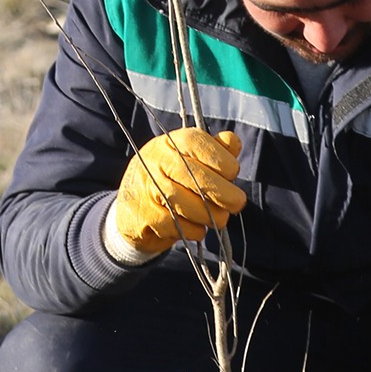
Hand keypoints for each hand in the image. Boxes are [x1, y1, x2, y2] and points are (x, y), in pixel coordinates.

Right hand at [109, 127, 245, 257]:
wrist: (133, 207)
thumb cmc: (173, 179)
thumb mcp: (192, 158)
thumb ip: (216, 148)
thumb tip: (233, 142)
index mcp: (170, 142)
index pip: (195, 142)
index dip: (219, 158)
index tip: (232, 172)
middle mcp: (154, 161)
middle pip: (191, 174)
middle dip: (221, 191)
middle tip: (237, 203)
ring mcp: (145, 188)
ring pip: (181, 201)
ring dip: (208, 214)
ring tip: (220, 219)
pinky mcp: (142, 215)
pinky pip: (172, 224)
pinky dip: (192, 230)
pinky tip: (199, 229)